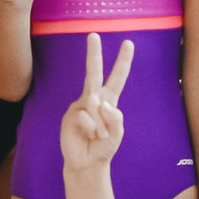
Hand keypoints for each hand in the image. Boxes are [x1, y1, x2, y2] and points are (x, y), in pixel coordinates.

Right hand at [58, 32, 132, 177]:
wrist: (88, 163)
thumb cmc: (104, 147)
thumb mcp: (117, 132)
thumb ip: (115, 117)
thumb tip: (101, 103)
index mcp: (108, 100)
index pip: (117, 78)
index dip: (123, 62)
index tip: (129, 43)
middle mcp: (93, 99)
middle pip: (93, 73)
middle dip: (93, 54)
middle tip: (93, 34)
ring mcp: (80, 106)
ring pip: (94, 104)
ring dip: (101, 124)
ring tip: (99, 136)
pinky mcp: (70, 116)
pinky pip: (85, 116)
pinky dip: (92, 128)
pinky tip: (90, 136)